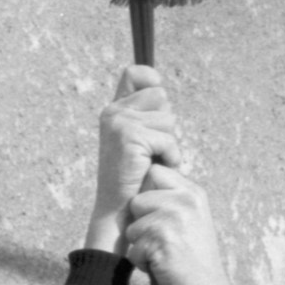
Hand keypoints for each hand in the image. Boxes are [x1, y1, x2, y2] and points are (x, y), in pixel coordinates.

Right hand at [84, 67, 181, 255]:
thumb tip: (162, 94)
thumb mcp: (139, 142)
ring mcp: (120, 122)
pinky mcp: (130, 136)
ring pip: (168, 118)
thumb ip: (146, 117)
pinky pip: (168, 138)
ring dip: (169, 143)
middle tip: (152, 150)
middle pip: (160, 96)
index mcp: (115, 110)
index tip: (157, 105)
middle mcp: (114, 112)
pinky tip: (156, 168)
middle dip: (165, 124)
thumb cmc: (134, 180)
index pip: (136, 73)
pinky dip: (170, 156)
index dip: (151, 81)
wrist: (118, 210)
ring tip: (153, 161)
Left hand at [123, 166, 247, 284]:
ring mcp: (173, 219)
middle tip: (164, 241)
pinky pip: (134, 249)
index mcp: (193, 192)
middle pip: (137, 200)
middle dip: (142, 224)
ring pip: (132, 227)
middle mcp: (185, 201)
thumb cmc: (196, 259)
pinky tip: (163, 267)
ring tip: (165, 255)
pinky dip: (143, 263)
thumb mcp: (193, 219)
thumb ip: (174, 199)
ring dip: (142, 246)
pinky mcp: (161, 241)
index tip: (160, 217)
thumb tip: (146, 180)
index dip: (148, 195)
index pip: (155, 172)